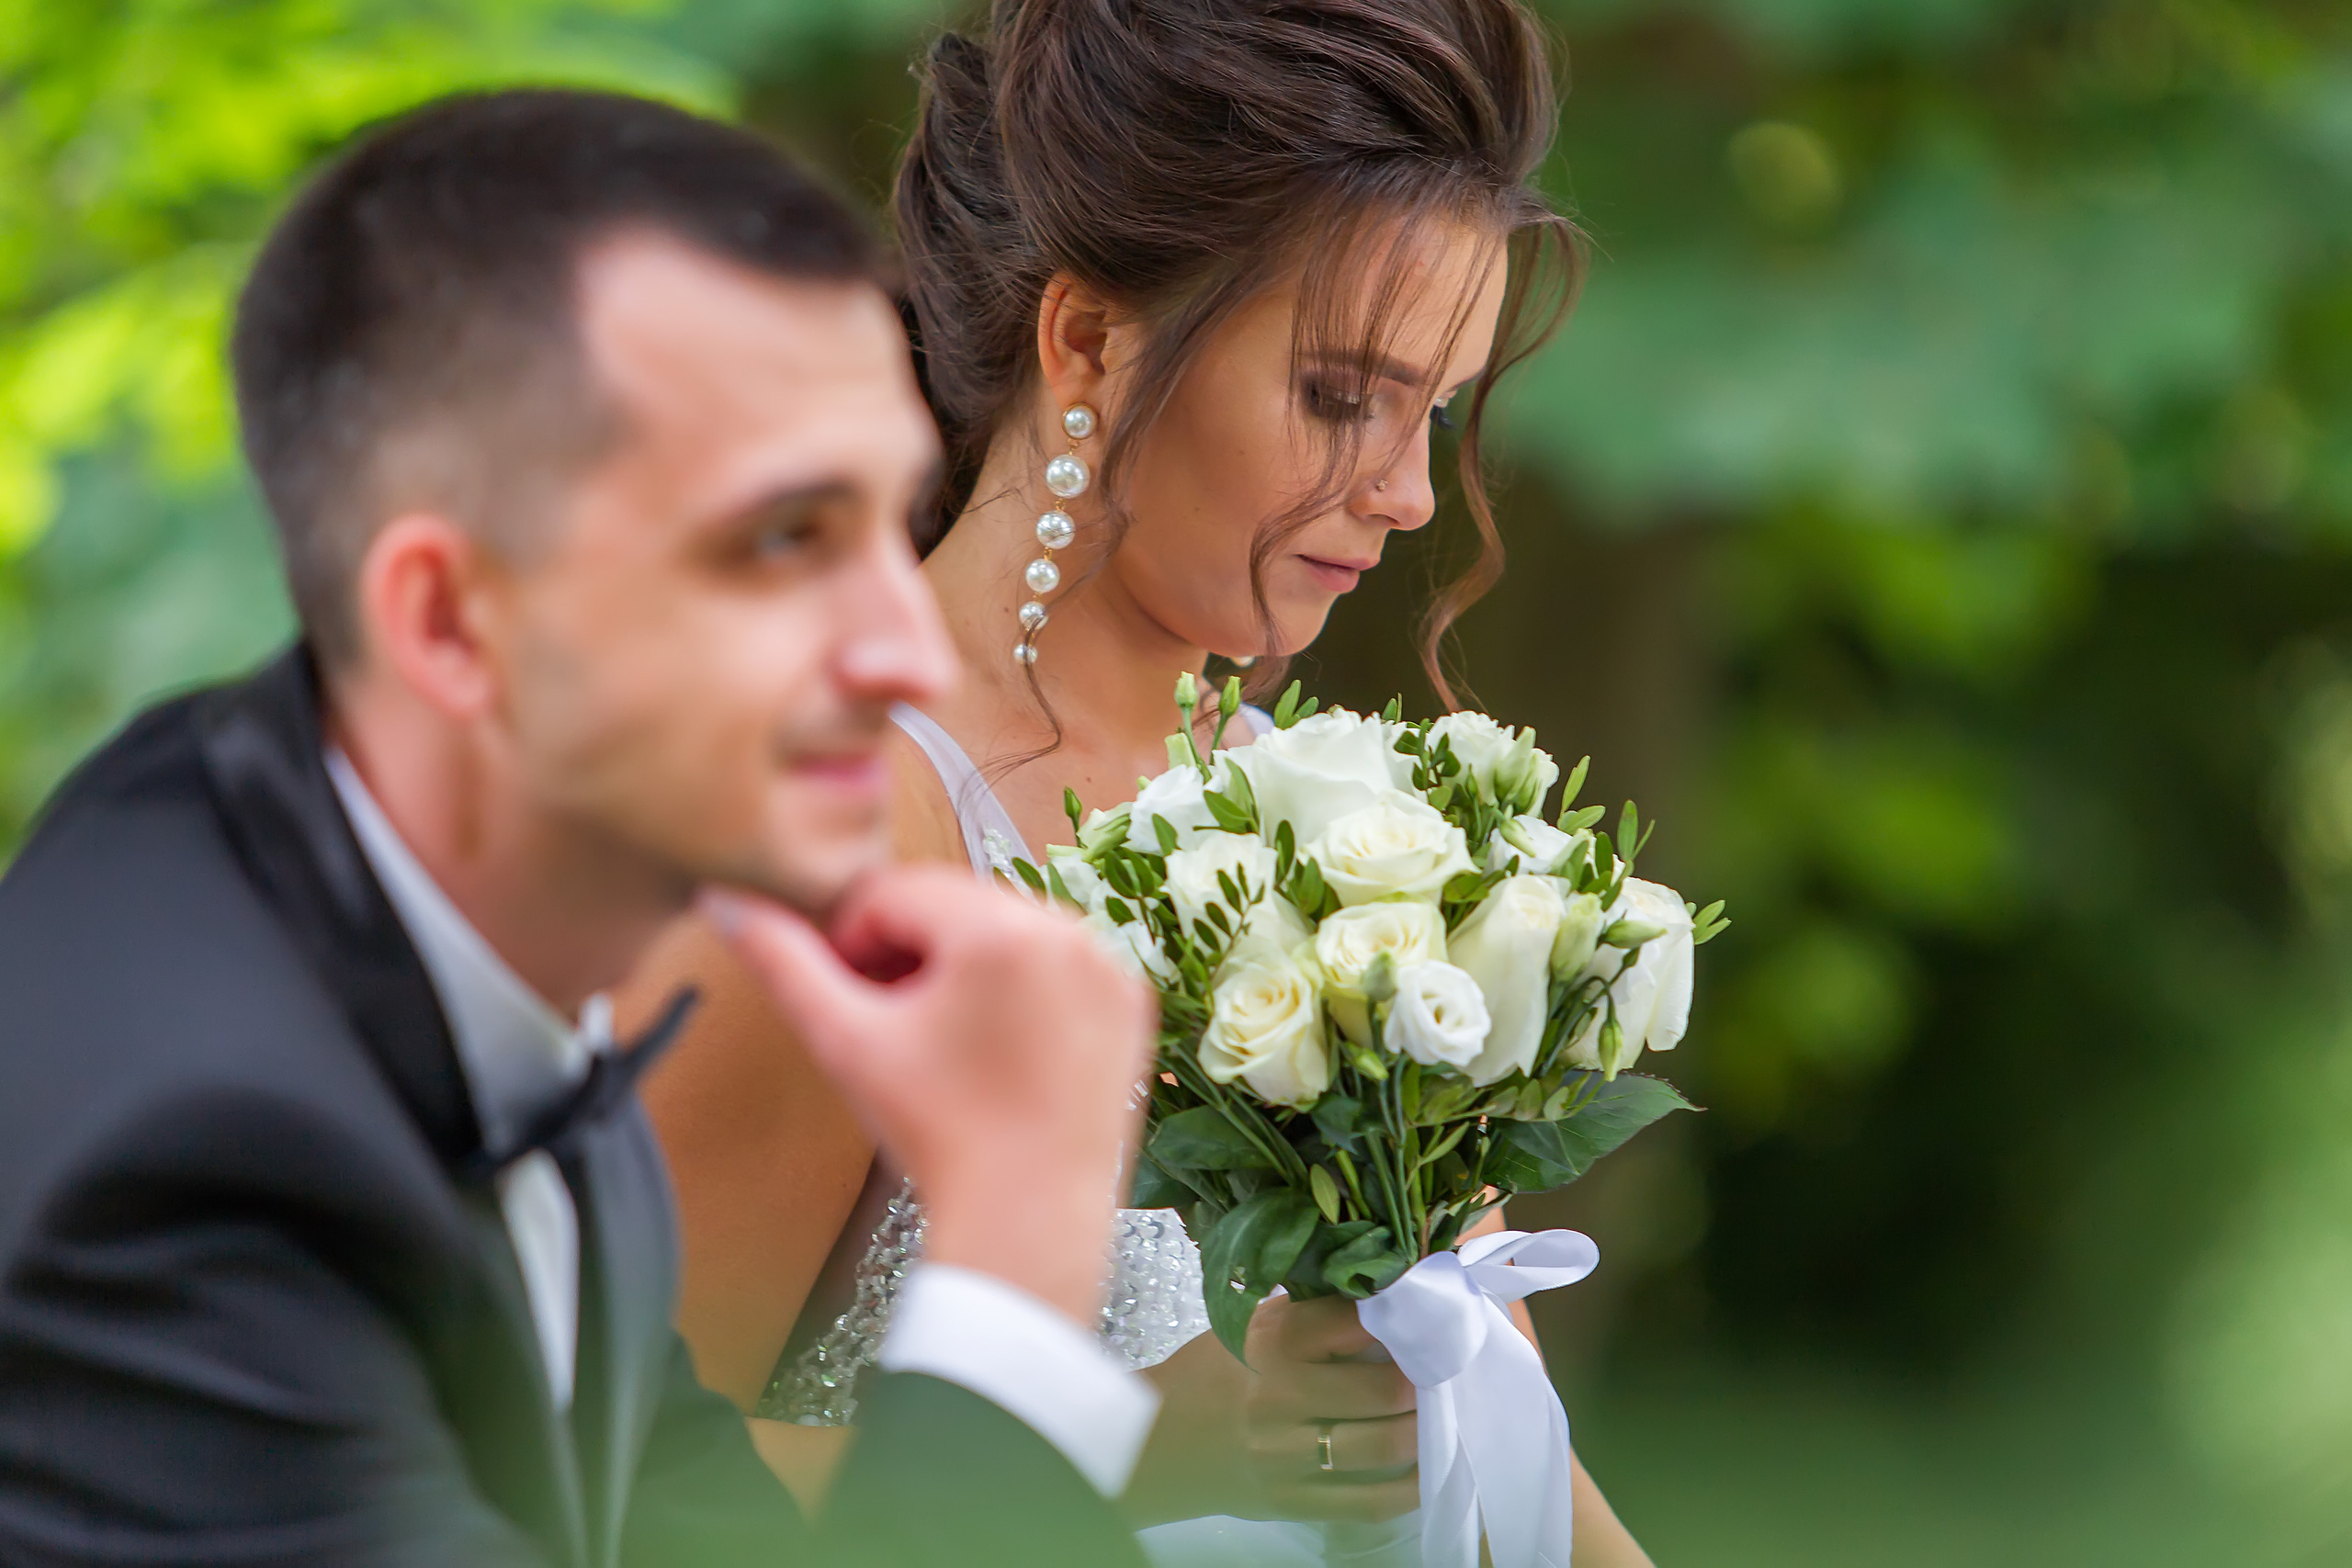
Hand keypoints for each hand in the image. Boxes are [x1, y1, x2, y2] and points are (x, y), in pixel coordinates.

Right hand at [705, 866, 1155, 1326]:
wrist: (1027, 1222)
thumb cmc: (936, 1135)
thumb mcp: (846, 1042)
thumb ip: (781, 962)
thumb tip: (721, 900)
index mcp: (1000, 929)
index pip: (894, 891)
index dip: (853, 942)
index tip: (850, 1001)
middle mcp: (1068, 930)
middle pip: (954, 905)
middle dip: (910, 953)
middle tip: (892, 1026)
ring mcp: (1108, 964)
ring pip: (1004, 929)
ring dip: (962, 966)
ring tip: (941, 1043)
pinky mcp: (1131, 1000)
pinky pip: (1055, 962)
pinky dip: (1020, 988)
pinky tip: (994, 1052)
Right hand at [1126, 1294, 1417, 1525]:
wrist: (1157, 1444)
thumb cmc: (1213, 1373)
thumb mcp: (1248, 1327)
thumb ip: (1310, 1314)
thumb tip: (1385, 1292)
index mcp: (1268, 1343)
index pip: (1352, 1320)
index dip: (1401, 1314)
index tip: (1429, 1312)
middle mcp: (1278, 1397)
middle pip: (1380, 1387)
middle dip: (1426, 1377)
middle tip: (1448, 1367)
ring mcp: (1287, 1456)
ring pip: (1382, 1445)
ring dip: (1425, 1428)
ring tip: (1443, 1411)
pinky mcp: (1295, 1501)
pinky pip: (1369, 1500)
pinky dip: (1411, 1487)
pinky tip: (1431, 1469)